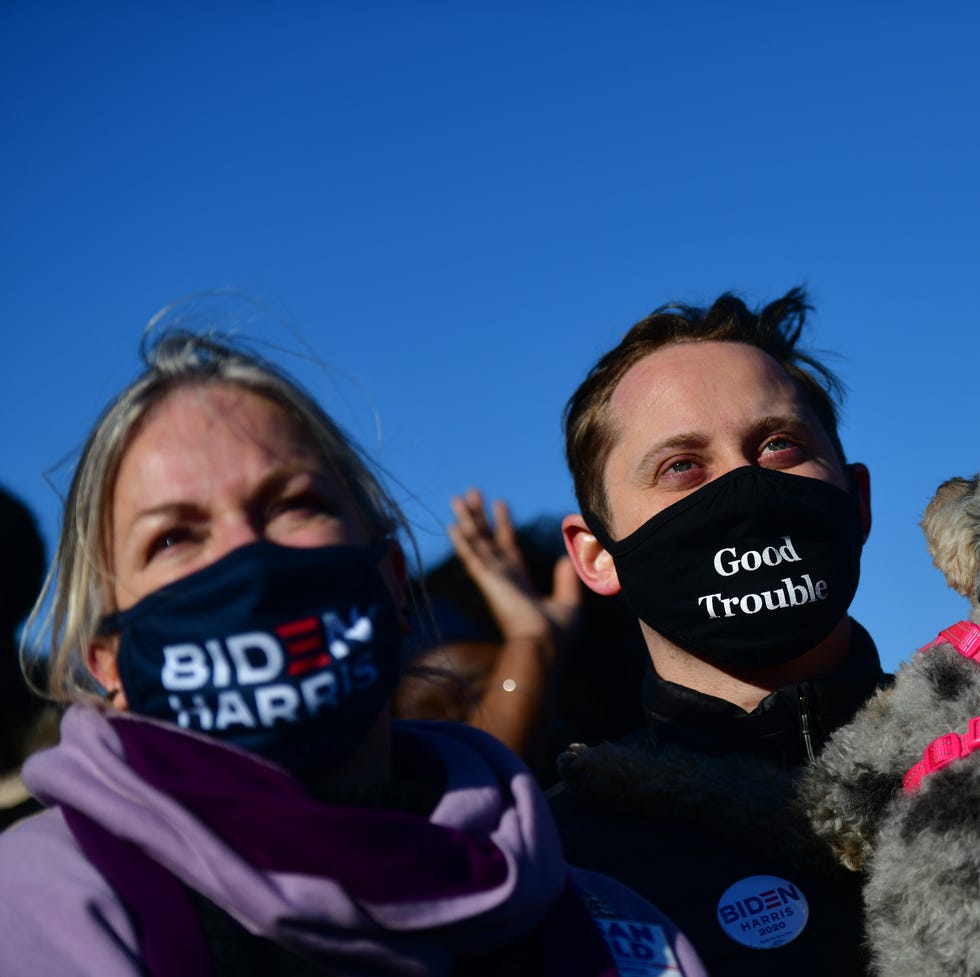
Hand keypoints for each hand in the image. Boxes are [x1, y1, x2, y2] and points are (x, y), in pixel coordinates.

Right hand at [447, 488, 581, 648]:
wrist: (545, 646)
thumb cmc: (557, 634)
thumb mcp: (569, 602)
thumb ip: (567, 580)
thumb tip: (566, 559)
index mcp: (519, 582)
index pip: (508, 546)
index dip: (503, 525)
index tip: (500, 502)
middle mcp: (502, 578)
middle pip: (486, 540)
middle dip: (478, 517)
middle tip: (470, 493)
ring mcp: (493, 579)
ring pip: (476, 543)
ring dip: (467, 520)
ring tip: (457, 498)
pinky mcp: (489, 581)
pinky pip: (473, 557)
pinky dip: (463, 541)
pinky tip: (452, 525)